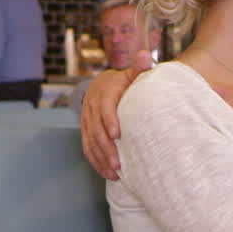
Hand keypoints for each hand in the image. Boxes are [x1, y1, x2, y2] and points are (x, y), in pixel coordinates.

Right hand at [80, 50, 152, 179]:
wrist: (101, 84)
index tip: (117, 135)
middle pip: (96, 130)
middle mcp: (92, 107)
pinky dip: (96, 162)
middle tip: (119, 164)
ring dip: (101, 159)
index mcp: (103, 93)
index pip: (105, 108)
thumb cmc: (122, 82)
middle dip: (106, 148)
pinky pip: (87, 148)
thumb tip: (147, 57)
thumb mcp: (130, 74)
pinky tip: (107, 174)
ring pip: (90, 142)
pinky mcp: (85, 131)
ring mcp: (86, 120)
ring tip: (115, 174)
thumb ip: (139, 68)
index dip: (109, 121)